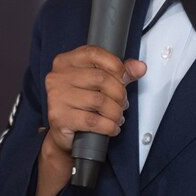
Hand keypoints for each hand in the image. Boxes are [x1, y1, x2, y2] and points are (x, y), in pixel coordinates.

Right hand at [33, 45, 145, 195]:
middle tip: (123, 107)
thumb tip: (140, 67)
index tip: (126, 76)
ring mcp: (55, 98)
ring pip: (102, 100)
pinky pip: (95, 120)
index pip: (95, 52)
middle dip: (120, 96)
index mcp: (65, 61)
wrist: (65, 142)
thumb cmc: (85, 109)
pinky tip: (110, 130)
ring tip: (116, 120)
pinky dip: (109, 126)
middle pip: (103, 79)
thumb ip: (120, 74)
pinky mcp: (59, 120)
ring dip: (117, 114)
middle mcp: (56, 76)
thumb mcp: (102, 87)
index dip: (116, 65)